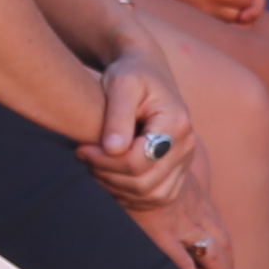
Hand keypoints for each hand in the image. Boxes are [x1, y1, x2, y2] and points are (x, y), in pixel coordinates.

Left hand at [81, 51, 202, 217]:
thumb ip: (117, 116)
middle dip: (107, 174)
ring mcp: (184, 161)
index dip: (105, 161)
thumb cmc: (131, 73)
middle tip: (84, 155)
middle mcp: (186, 146)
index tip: (82, 148)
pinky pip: (155, 197)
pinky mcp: (177, 171)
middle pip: (144, 182)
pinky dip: (129, 193)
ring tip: (96, 164)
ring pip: (151, 195)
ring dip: (116, 186)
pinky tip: (110, 173)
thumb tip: (113, 149)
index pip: (139, 161)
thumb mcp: (121, 84)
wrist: (146, 71)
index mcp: (176, 123)